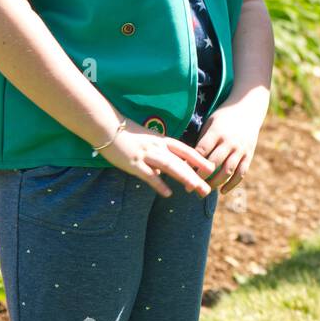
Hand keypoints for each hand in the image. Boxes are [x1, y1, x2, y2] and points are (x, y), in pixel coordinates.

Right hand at [98, 120, 215, 196]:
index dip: (199, 160)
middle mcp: (158, 147)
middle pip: (182, 161)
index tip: (212, 169)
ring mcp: (147, 154)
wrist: (107, 127)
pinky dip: (158, 183)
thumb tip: (162, 173)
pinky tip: (167, 193)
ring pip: (170, 166)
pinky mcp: (133, 162)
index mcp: (163, 141)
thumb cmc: (128, 136)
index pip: (186, 150)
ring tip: (196, 189)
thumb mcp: (149, 142)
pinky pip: (148, 174)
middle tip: (208, 189)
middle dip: (196, 175)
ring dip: (185, 178)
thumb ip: (158, 156)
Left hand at [195, 100, 263, 192]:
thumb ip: (202, 140)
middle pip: (213, 164)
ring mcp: (240, 149)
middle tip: (189, 187)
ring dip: (215, 183)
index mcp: (216, 133)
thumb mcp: (210, 123)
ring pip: (227, 171)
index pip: (201, 152)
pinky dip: (232, 184)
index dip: (191, 164)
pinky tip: (223, 191)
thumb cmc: (223, 117)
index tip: (181, 173)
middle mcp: (229, 142)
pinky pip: (241, 173)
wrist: (248, 109)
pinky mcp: (249, 154)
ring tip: (205, 189)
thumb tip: (187, 159)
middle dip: (200, 177)